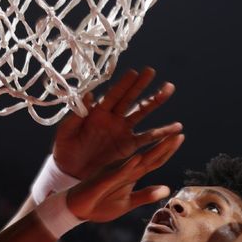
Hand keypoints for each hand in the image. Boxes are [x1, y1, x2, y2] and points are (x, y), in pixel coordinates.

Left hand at [52, 68, 180, 179]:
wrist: (71, 171)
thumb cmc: (65, 148)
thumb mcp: (66, 132)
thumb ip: (75, 115)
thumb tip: (87, 95)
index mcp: (97, 112)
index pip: (113, 95)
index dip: (123, 84)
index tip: (134, 72)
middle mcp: (113, 118)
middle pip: (130, 98)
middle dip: (141, 85)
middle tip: (152, 71)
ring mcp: (122, 131)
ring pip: (142, 112)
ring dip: (155, 101)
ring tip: (169, 89)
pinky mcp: (128, 146)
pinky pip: (147, 138)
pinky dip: (161, 133)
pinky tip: (176, 128)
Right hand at [66, 133, 183, 222]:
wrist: (77, 209)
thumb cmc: (101, 204)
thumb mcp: (127, 203)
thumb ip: (146, 195)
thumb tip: (168, 189)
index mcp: (131, 173)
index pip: (153, 160)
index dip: (167, 150)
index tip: (180, 137)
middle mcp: (124, 168)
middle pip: (149, 156)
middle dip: (165, 145)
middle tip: (179, 132)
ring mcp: (114, 173)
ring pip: (136, 160)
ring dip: (151, 150)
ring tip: (166, 138)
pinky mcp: (103, 179)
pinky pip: (117, 172)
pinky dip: (128, 166)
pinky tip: (138, 158)